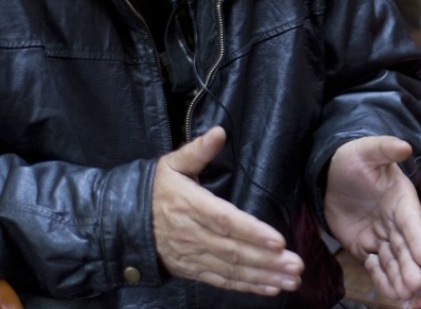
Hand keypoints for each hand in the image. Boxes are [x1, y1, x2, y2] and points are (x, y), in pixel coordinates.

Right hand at [152, 126, 303, 294]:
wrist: (123, 223)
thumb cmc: (155, 190)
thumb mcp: (171, 165)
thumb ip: (197, 150)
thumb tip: (219, 132)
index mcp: (190, 206)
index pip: (224, 221)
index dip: (252, 232)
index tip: (278, 240)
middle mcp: (193, 235)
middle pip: (233, 251)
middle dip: (267, 260)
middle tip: (296, 265)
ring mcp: (193, 256)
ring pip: (231, 269)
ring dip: (264, 276)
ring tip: (291, 279)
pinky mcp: (193, 270)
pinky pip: (222, 280)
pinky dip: (247, 286)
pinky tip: (271, 288)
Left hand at [323, 136, 420, 299]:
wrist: (330, 172)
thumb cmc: (354, 158)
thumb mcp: (368, 149)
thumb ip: (385, 148)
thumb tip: (405, 146)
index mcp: (402, 198)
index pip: (412, 221)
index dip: (418, 239)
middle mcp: (395, 220)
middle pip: (405, 246)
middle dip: (410, 266)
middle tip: (414, 284)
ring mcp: (380, 235)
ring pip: (393, 260)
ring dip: (398, 277)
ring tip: (403, 295)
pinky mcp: (364, 246)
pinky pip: (375, 265)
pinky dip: (380, 277)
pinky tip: (384, 285)